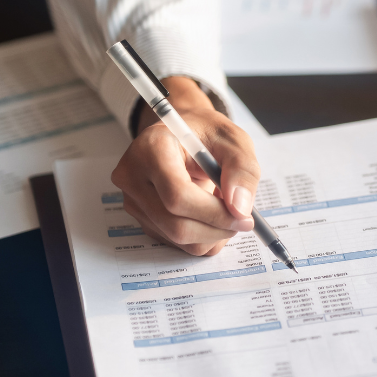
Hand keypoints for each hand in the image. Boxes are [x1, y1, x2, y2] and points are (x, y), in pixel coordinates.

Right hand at [111, 76, 259, 256]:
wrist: (183, 133)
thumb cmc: (207, 134)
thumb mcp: (234, 141)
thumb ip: (242, 171)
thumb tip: (239, 209)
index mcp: (151, 149)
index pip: (178, 195)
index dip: (215, 213)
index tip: (244, 216)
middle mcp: (133, 176)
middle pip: (175, 224)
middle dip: (216, 229)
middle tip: (242, 220)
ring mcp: (133, 199)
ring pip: (176, 238)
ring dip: (211, 235)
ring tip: (226, 210)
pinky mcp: (140, 217)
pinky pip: (174, 242)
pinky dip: (200, 237)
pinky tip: (209, 215)